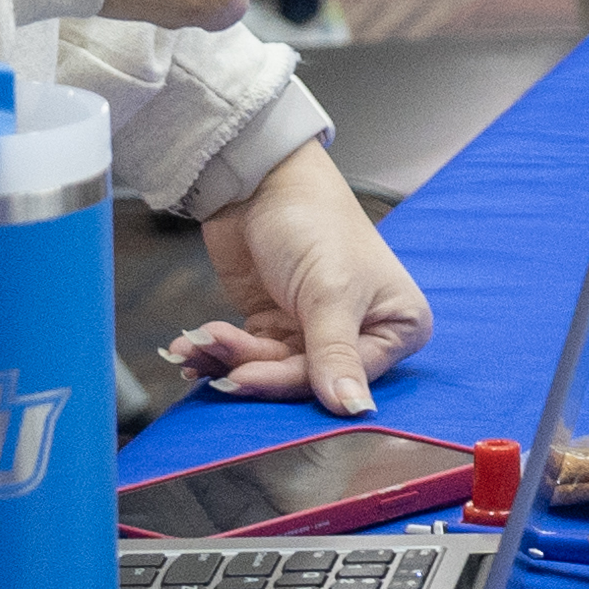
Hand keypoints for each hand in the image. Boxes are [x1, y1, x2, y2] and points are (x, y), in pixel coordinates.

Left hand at [178, 144, 431, 412]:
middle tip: (215, 356)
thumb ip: (335, 353)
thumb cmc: (313, 220)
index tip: (248, 378)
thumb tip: (355, 410)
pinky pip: (249, 355)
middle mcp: (361, 334)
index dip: (295, 381)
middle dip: (253, 367)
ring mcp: (315, 331)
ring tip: (197, 343)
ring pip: (271, 370)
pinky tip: (191, 347)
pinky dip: (219, 352)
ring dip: (229, 359)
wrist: (259, 177)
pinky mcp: (277, 325)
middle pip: (304, 378)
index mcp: (397, 325)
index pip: (346, 375)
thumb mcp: (329, 290)